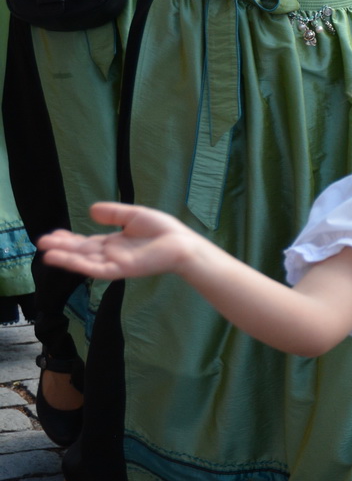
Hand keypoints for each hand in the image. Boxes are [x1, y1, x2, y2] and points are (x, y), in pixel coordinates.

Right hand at [38, 202, 200, 279]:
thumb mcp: (133, 215)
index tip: (53, 235)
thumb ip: (113, 213)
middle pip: (82, 251)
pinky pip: (96, 269)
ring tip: (46, 253)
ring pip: (85, 261)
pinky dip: (80, 265)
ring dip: (66, 257)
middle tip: (41, 242)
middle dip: (62, 247)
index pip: (86, 243)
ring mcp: (115, 263)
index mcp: (114, 243)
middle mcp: (112, 255)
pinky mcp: (122, 270)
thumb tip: (91, 210)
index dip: (69, 239)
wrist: (182, 243)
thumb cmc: (162, 230)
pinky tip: (65, 260)